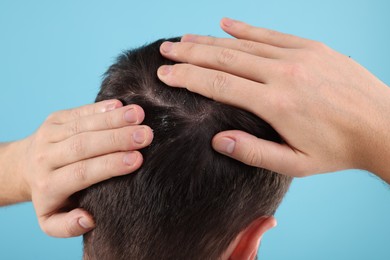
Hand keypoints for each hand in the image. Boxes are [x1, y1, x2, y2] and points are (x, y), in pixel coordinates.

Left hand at [1, 100, 152, 236]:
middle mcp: (45, 157)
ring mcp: (49, 134)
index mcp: (48, 185)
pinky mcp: (55, 118)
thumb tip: (89, 219)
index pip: (82, 172)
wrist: (25, 167)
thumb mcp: (51, 220)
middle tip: (146, 135)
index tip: (138, 159)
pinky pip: (80, 111)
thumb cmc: (50, 195)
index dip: (110, 165)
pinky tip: (122, 105)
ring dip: (114, 119)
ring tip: (140, 115)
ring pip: (84, 125)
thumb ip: (68, 226)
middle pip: (83, 145)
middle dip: (117, 139)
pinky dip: (102, 108)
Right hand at [157, 18, 389, 179]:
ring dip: (210, 40)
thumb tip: (218, 141)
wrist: (383, 125)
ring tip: (185, 38)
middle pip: (225, 58)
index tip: (166, 72)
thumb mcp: (296, 164)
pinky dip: (245, 28)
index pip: (219, 85)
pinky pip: (270, 34)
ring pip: (244, 43)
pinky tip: (226, 23)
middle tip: (166, 49)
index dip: (188, 77)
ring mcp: (298, 56)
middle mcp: (284, 74)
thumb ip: (254, 152)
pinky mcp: (311, 47)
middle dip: (190, 53)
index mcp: (276, 104)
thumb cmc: (338, 149)